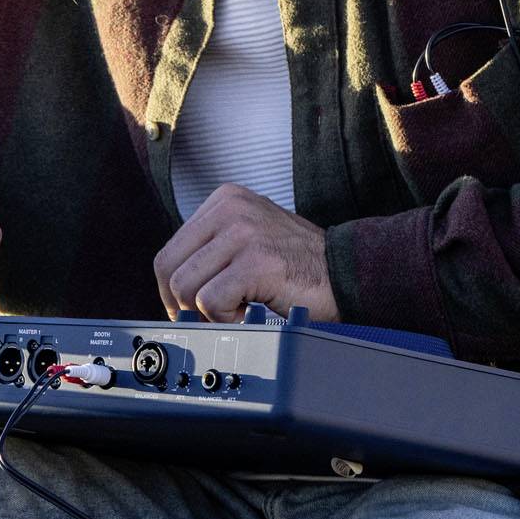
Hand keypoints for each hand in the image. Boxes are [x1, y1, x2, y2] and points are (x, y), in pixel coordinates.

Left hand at [152, 184, 338, 321]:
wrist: (350, 273)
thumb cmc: (299, 266)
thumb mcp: (249, 239)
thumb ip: (211, 251)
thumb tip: (170, 288)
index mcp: (224, 200)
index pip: (169, 252)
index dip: (172, 290)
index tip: (188, 308)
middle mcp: (230, 209)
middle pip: (169, 269)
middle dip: (181, 304)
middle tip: (207, 318)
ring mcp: (244, 232)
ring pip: (185, 287)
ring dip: (206, 312)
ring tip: (238, 310)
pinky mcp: (256, 261)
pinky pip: (210, 301)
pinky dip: (225, 318)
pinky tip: (249, 313)